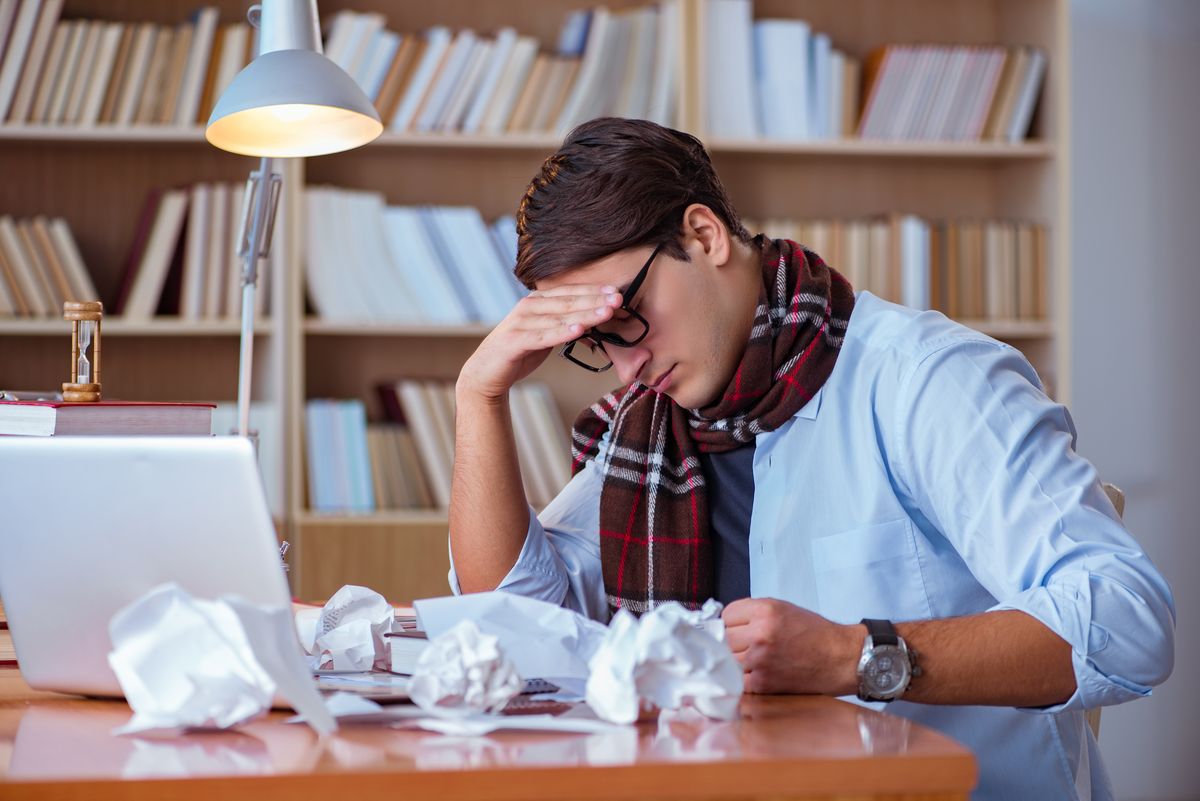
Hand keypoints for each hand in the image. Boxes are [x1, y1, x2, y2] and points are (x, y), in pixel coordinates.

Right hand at [457, 285, 623, 400]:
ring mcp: (520, 322)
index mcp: (537, 301)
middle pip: (568, 302)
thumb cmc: (521, 352)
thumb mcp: (547, 335)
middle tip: (619, 299)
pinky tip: (579, 329)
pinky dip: (561, 332)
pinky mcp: (514, 341)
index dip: (594, 291)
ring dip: (584, 314)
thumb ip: (567, 325)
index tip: (617, 291)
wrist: (487, 372)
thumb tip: (596, 321)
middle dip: (595, 300)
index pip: (570, 292)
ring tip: (607, 312)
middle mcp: (528, 307)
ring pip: (559, 317)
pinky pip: (542, 336)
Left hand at [722, 598, 861, 695]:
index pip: (726, 614)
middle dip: (732, 642)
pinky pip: (737, 680)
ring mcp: (760, 660)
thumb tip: (726, 623)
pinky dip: (744, 679)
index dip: (732, 622)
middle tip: (747, 645)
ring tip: (755, 659)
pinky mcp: (763, 683)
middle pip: (724, 638)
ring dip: (736, 661)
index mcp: (765, 611)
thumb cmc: (814, 633)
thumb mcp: (783, 608)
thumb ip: (753, 613)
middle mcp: (760, 634)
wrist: (841, 658)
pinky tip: (758, 674)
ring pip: (728, 659)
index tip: (739, 628)